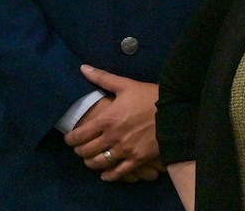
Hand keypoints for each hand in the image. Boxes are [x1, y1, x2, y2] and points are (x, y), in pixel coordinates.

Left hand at [63, 64, 160, 181]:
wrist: (174, 111)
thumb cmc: (149, 96)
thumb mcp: (126, 85)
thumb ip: (103, 78)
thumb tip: (82, 68)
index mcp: (107, 119)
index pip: (79, 135)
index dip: (70, 139)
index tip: (69, 139)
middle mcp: (112, 137)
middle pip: (86, 151)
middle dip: (79, 151)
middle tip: (79, 148)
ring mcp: (124, 150)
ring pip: (99, 163)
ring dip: (91, 163)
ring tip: (90, 160)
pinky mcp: (137, 159)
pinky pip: (118, 173)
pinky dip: (108, 176)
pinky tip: (105, 174)